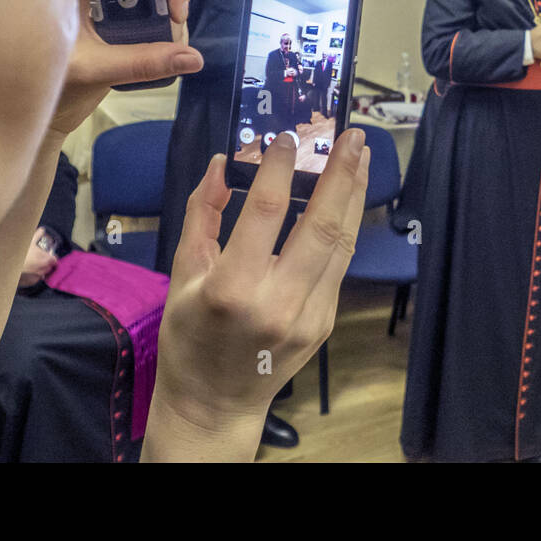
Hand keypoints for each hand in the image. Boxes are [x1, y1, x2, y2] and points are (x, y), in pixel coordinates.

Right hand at [18, 227, 58, 287]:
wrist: (8, 266)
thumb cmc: (20, 253)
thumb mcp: (29, 241)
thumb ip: (37, 235)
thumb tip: (42, 230)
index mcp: (46, 259)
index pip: (54, 260)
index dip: (52, 257)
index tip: (49, 255)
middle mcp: (43, 269)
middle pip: (49, 267)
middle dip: (46, 263)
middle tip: (40, 259)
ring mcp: (37, 277)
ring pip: (42, 273)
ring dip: (40, 269)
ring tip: (33, 265)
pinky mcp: (31, 282)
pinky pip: (35, 279)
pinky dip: (33, 275)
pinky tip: (28, 271)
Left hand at [49, 0, 263, 137]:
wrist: (32, 110)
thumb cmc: (36, 80)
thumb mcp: (90, 69)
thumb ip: (140, 63)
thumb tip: (192, 58)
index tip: (179, 8)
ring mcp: (124, 10)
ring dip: (180, 22)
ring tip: (172, 51)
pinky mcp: (133, 30)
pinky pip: (166, 19)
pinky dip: (182, 26)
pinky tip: (190, 41)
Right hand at [145, 129, 369, 461]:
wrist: (215, 403)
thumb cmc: (189, 337)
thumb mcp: (181, 274)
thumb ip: (202, 214)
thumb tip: (222, 163)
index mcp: (232, 288)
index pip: (266, 212)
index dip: (280, 168)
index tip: (287, 137)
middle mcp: (278, 301)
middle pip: (322, 225)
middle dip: (341, 174)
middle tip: (350, 136)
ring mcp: (308, 315)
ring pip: (342, 242)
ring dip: (354, 194)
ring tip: (359, 156)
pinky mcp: (325, 321)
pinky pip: (339, 264)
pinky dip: (346, 226)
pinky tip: (348, 199)